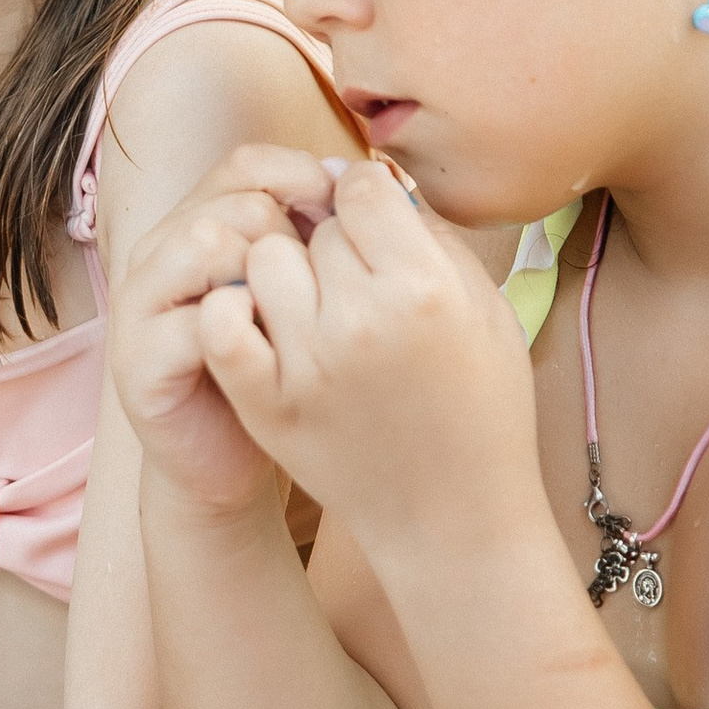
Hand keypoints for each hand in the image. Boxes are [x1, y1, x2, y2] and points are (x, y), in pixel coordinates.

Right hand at [110, 145, 354, 511]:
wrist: (227, 461)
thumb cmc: (276, 369)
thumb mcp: (299, 292)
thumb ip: (315, 235)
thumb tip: (359, 178)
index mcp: (195, 222)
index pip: (246, 165)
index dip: (304, 180)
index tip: (351, 222)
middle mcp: (158, 251)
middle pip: (235, 202)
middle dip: (294, 240)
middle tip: (329, 289)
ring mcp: (140, 304)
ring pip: (206, 243)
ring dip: (267, 280)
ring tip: (297, 322)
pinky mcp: (136, 360)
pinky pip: (197, 321)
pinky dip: (247, 334)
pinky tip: (279, 357)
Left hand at [202, 156, 542, 575]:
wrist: (456, 522)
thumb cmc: (483, 411)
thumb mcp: (488, 312)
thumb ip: (433, 240)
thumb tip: (378, 186)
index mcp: (425, 287)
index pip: (362, 188)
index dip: (368, 201)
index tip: (376, 229)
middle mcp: (361, 319)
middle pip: (316, 224)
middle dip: (335, 242)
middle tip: (356, 283)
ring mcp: (308, 363)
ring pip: (263, 259)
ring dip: (287, 272)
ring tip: (315, 307)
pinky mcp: (267, 403)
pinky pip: (220, 321)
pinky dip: (232, 312)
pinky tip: (264, 327)